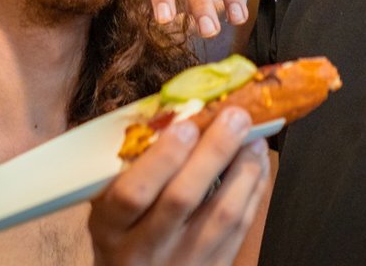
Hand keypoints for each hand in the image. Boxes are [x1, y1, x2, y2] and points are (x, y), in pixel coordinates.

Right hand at [90, 107, 269, 265]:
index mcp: (112, 227)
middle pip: (181, 198)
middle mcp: (145, 248)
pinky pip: (241, 227)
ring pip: (221, 214)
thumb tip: (173, 114)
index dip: (161, 158)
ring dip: (243, 169)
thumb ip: (131, 171)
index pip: (132, 193)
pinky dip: (253, 189)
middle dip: (212, 152)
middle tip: (234, 116)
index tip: (185, 124)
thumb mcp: (109, 210)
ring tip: (253, 136)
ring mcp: (183, 261)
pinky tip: (256, 162)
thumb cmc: (124, 237)